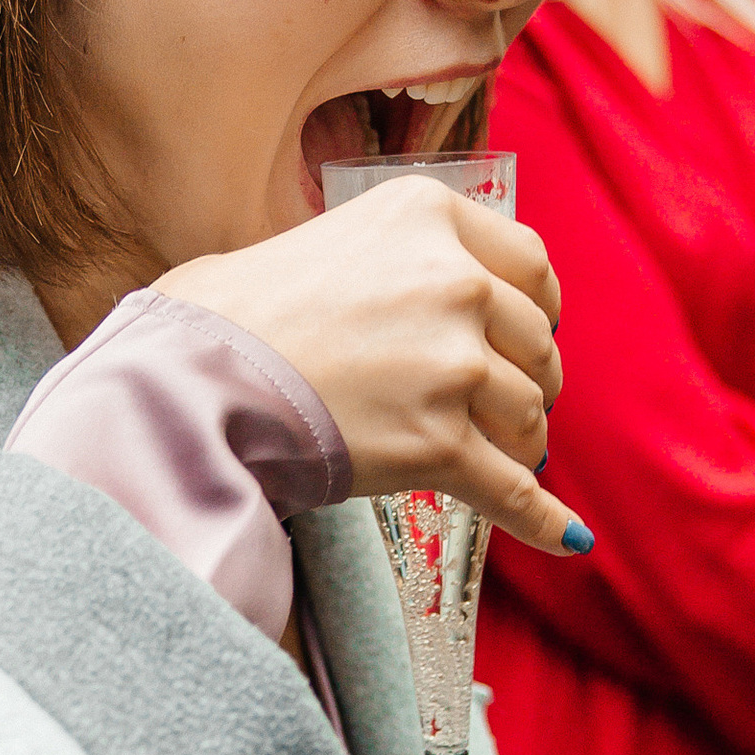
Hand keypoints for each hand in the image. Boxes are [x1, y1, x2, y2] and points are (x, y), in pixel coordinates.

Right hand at [159, 177, 586, 554]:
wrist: (187, 381)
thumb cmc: (225, 315)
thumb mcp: (317, 239)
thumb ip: (387, 257)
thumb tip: (413, 297)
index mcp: (427, 216)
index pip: (530, 263)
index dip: (536, 309)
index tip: (526, 334)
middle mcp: (455, 281)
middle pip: (537, 343)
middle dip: (526, 380)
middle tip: (497, 406)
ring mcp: (454, 364)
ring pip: (529, 417)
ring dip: (518, 443)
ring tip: (492, 458)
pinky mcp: (441, 443)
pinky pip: (515, 491)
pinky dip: (544, 519)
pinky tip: (567, 539)